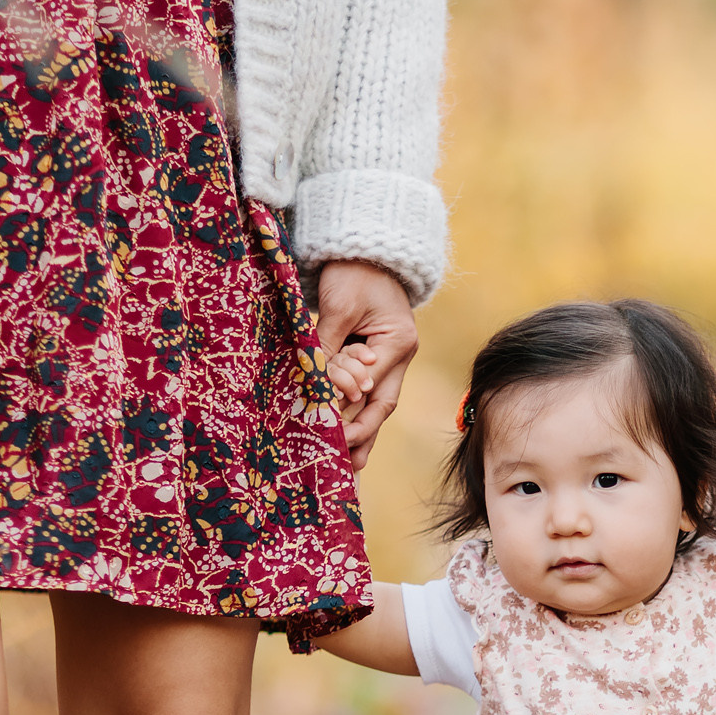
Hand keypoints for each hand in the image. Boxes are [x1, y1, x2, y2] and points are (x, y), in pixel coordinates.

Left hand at [314, 259, 418, 469]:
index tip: (333, 434)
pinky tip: (344, 434)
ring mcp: (386, 358)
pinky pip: (361, 390)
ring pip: (373, 403)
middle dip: (364, 437)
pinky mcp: (369, 356)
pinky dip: (352, 412)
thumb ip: (329, 344)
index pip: (373, 388)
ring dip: (361, 433)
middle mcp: (397, 356)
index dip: (353, 413)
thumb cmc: (354, 271)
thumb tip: (317, 383)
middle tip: (349, 468)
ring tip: (350, 465)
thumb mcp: (340, 306)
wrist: (362, 247)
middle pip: (381, 405)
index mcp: (398, 344)